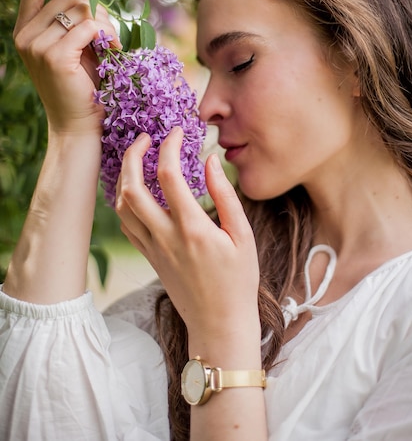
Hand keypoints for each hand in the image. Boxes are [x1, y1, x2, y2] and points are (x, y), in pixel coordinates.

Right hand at [14, 0, 120, 134]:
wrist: (78, 125)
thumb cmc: (82, 85)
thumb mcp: (74, 44)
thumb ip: (71, 15)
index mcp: (25, 28)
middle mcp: (25, 35)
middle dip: (98, 7)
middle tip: (110, 32)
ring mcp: (37, 46)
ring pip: (81, 8)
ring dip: (106, 23)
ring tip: (112, 43)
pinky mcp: (55, 57)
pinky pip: (90, 26)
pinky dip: (108, 34)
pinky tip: (114, 49)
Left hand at [115, 127, 260, 342]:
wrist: (219, 324)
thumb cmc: (238, 281)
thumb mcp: (243, 235)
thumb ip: (225, 196)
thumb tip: (210, 162)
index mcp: (192, 228)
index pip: (169, 175)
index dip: (170, 146)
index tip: (178, 133)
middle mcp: (166, 236)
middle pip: (132, 187)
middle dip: (133, 155)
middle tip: (145, 138)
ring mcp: (153, 249)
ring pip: (122, 206)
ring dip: (124, 177)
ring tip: (138, 159)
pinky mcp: (149, 258)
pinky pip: (126, 224)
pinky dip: (126, 201)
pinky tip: (139, 191)